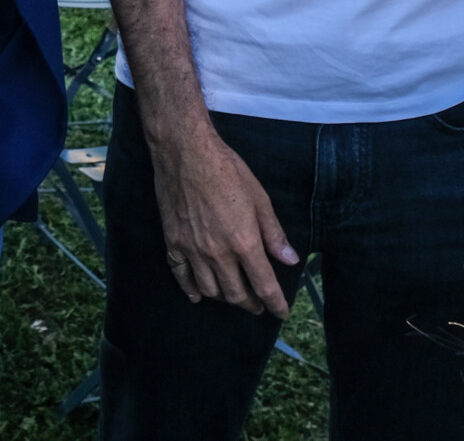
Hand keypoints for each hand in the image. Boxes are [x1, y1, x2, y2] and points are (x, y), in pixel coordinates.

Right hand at [150, 123, 301, 312]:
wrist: (185, 152)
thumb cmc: (227, 170)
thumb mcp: (260, 198)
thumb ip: (274, 233)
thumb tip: (290, 259)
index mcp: (244, 242)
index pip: (264, 285)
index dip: (276, 304)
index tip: (281, 312)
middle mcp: (218, 253)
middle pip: (236, 294)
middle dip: (251, 305)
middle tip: (258, 305)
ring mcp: (193, 250)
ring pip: (210, 290)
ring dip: (225, 298)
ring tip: (233, 296)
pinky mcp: (173, 243)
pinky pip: (182, 276)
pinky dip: (191, 290)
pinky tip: (198, 295)